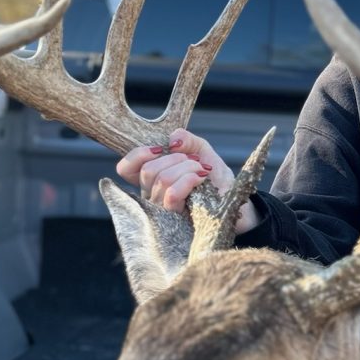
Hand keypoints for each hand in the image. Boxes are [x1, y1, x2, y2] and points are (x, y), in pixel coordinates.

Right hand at [116, 129, 258, 231]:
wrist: (233, 198)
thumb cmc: (215, 178)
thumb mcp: (201, 150)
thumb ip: (186, 140)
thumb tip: (172, 140)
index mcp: (152, 179)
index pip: (126, 169)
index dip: (137, 155)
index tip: (159, 148)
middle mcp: (152, 196)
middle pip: (148, 171)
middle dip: (175, 158)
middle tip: (194, 162)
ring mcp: (162, 211)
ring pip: (162, 180)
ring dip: (187, 168)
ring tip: (202, 171)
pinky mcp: (176, 219)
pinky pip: (173, 194)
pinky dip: (189, 179)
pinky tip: (201, 179)